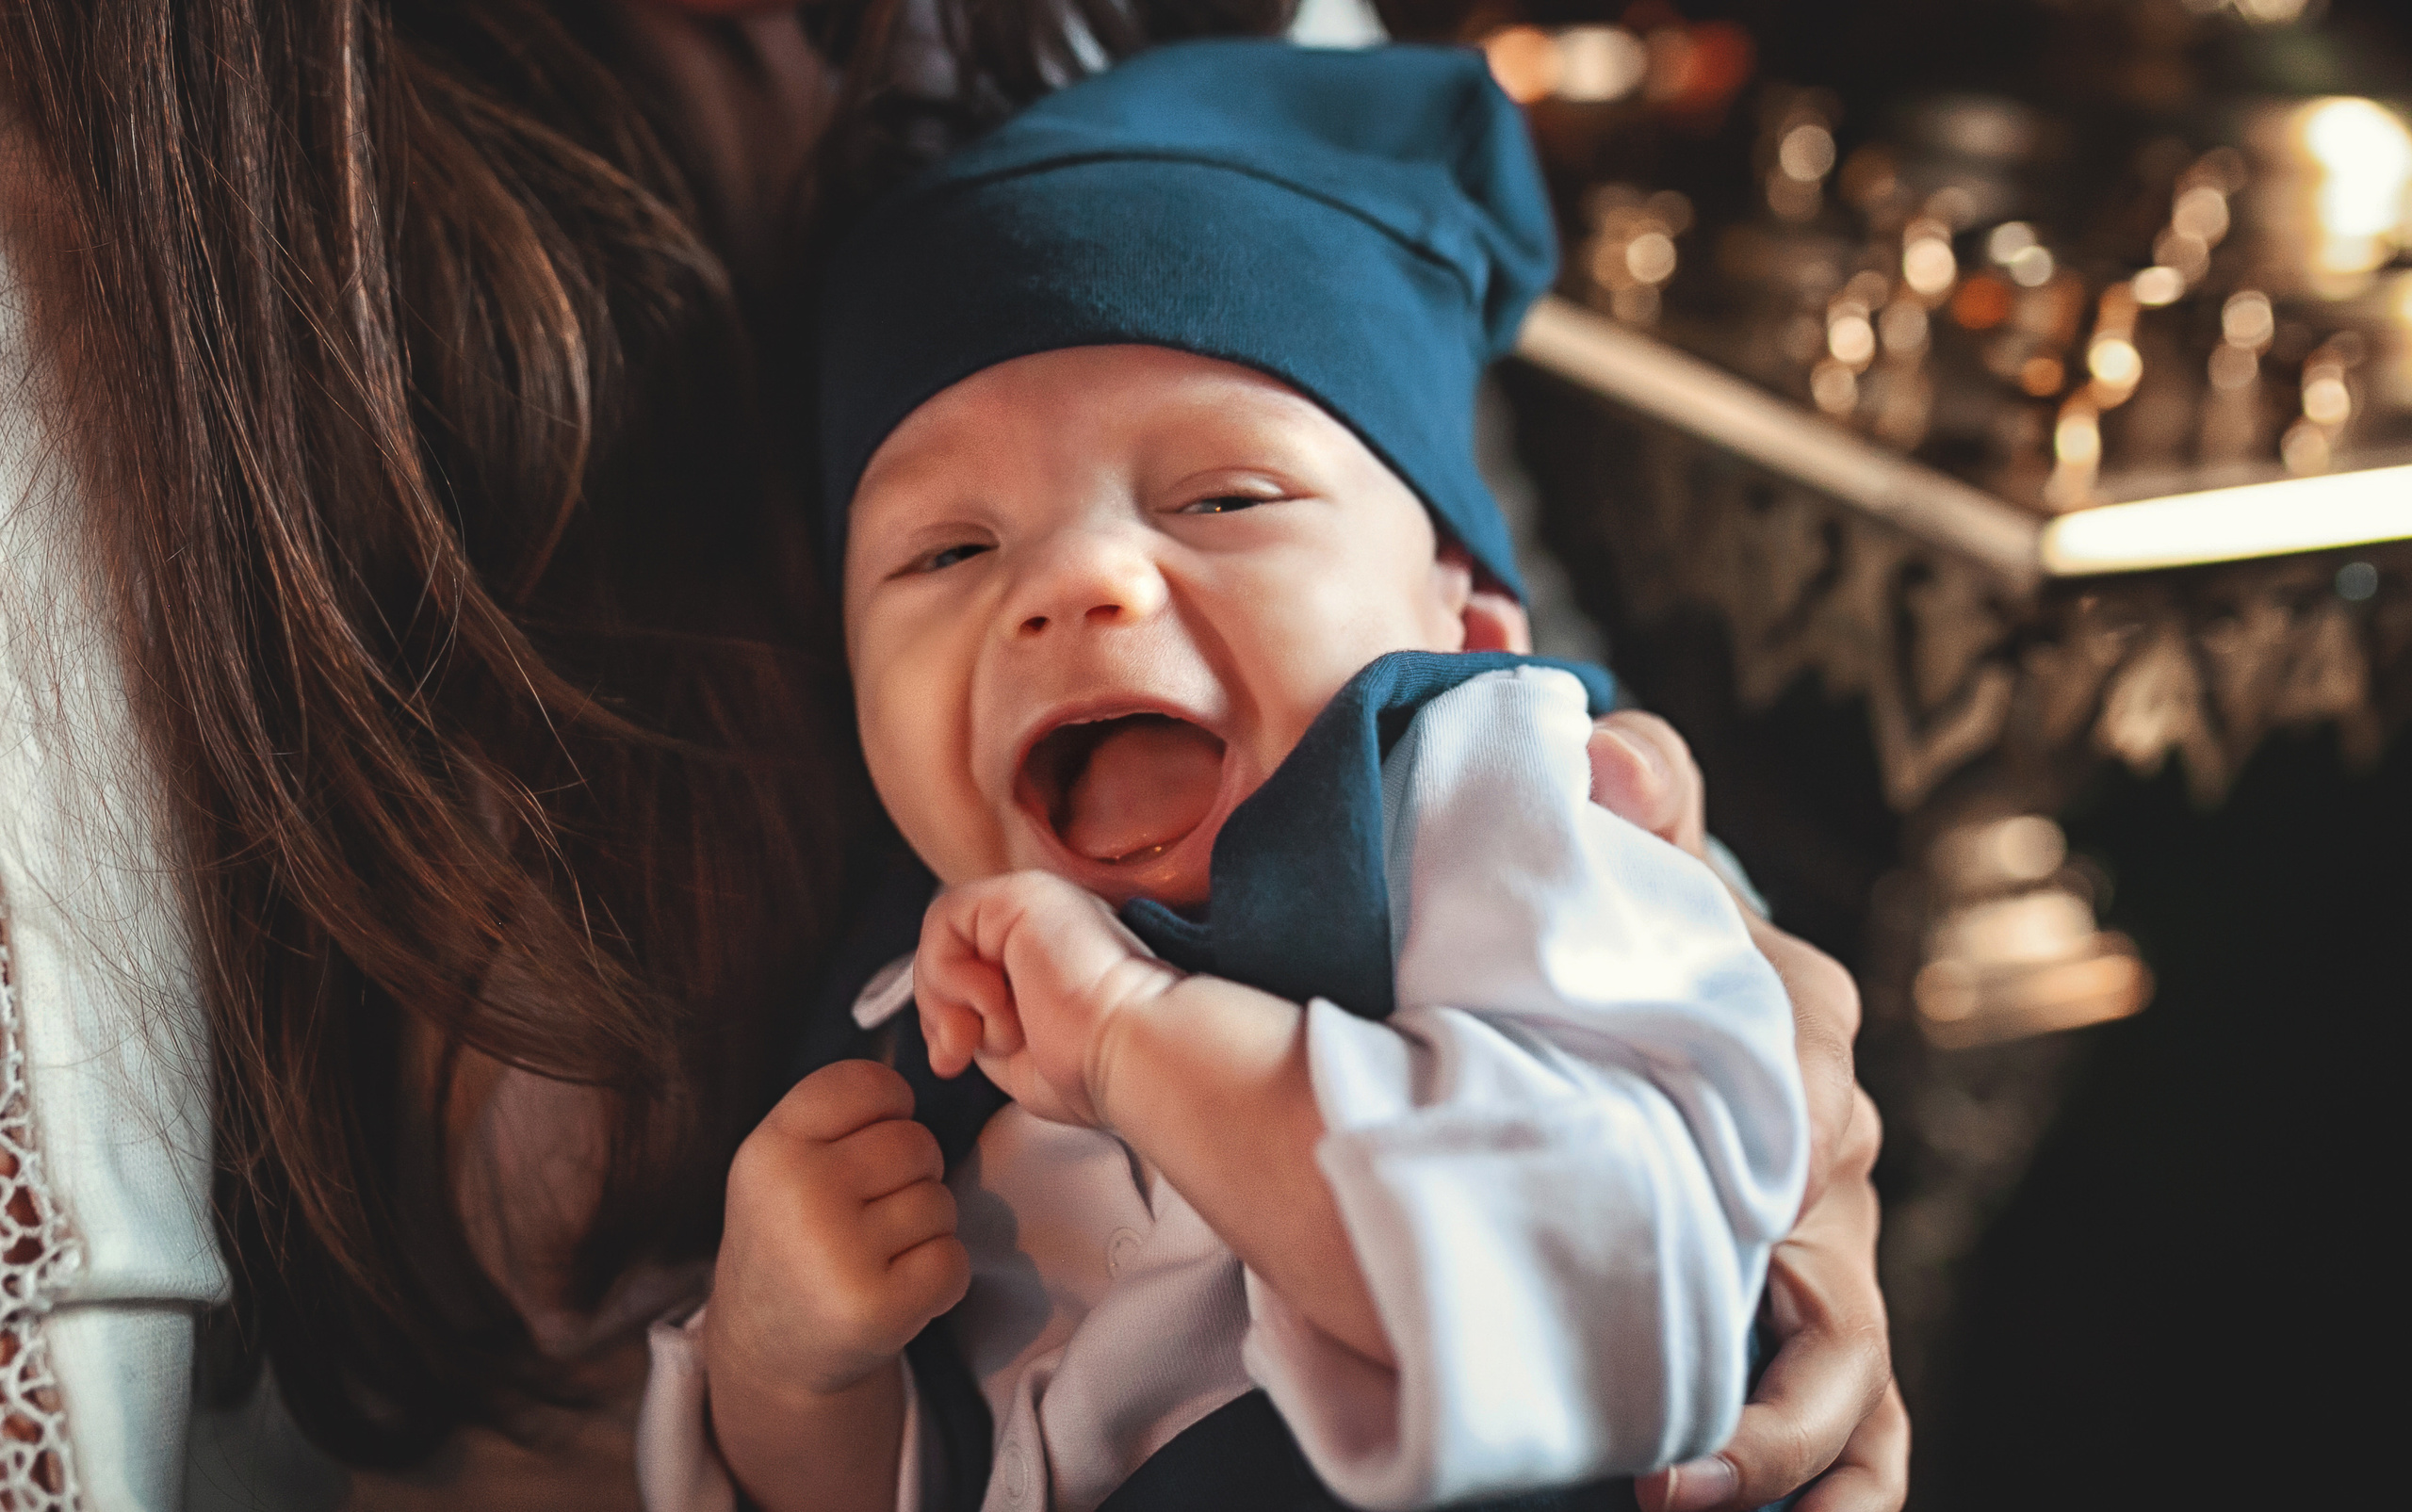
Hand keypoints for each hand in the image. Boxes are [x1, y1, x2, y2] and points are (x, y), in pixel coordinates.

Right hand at [705, 1060, 966, 1399]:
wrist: (768, 1352)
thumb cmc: (794, 1237)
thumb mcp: (783, 1163)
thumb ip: (839, 1115)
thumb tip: (929, 1069)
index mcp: (772, 1147)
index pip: (868, 1084)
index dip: (890, 1107)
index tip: (870, 1140)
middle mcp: (799, 1194)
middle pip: (916, 1142)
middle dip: (911, 1176)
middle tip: (869, 1216)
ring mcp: (836, 1254)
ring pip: (939, 1202)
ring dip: (924, 1229)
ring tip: (874, 1256)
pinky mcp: (876, 1309)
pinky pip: (953, 1261)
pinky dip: (939, 1278)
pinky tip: (894, 1291)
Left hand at [914, 870, 1185, 1128]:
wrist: (1134, 1052)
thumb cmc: (1095, 1067)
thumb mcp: (1014, 1056)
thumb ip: (977, 1028)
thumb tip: (943, 1030)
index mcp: (1053, 956)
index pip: (968, 971)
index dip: (947, 1018)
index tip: (956, 1063)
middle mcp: (1045, 923)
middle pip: (949, 953)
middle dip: (938, 1014)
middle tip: (959, 1054)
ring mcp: (1035, 903)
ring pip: (943, 937)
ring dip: (948, 998)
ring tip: (992, 1028)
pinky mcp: (1022, 894)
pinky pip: (946, 919)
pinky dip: (950, 972)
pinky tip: (993, 1001)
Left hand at [1589, 712, 1907, 1510]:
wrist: (1616, 998)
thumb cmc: (1628, 930)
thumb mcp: (1631, 853)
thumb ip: (1635, 787)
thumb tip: (1610, 756)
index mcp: (1801, 1018)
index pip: (1795, 1086)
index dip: (1733, 1153)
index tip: (1622, 1204)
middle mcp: (1834, 1141)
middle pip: (1816, 1249)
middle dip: (1743, 1338)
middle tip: (1638, 1419)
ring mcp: (1835, 1249)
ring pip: (1846, 1364)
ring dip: (1779, 1439)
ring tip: (1674, 1490)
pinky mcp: (1822, 1332)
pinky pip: (1868, 1433)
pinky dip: (1839, 1489)